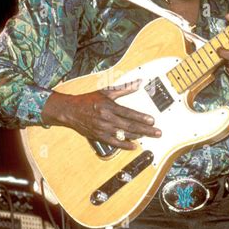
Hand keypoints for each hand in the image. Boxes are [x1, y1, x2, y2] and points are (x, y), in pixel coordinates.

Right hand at [42, 80, 161, 149]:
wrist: (71, 111)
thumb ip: (124, 88)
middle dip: (146, 130)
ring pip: (124, 135)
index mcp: (109, 106)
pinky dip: (125, 145)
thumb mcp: (106, 91)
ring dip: (138, 137)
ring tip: (149, 137)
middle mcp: (107, 118)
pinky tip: (134, 146)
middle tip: (157, 133)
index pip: (129, 113)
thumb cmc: (89, 100)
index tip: (152, 121)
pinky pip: (114, 143)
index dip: (142, 118)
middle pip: (130, 126)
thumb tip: (139, 82)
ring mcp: (103, 129)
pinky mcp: (99, 136)